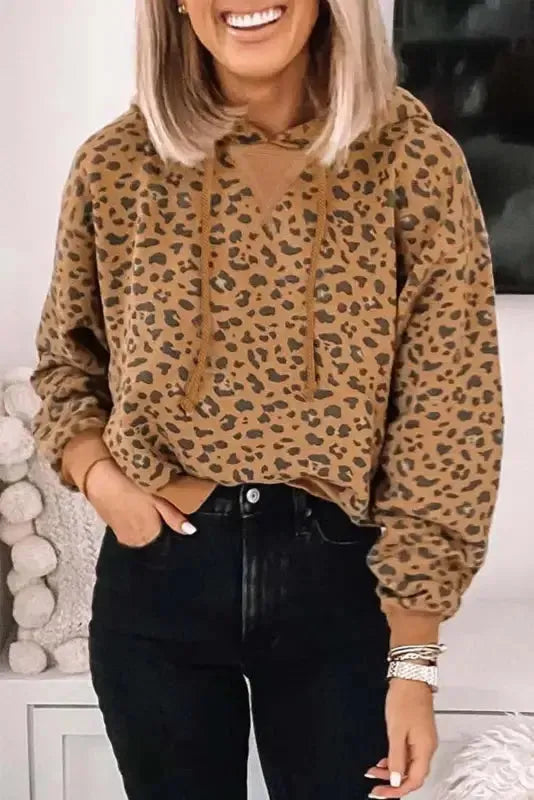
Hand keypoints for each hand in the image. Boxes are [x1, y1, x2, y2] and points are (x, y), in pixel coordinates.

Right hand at [85, 459, 195, 545]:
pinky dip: (132, 517)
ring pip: (141, 530)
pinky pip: (129, 527)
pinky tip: (130, 502)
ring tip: (141, 500)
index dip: (167, 517)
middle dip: (155, 520)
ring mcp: (123, 536)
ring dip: (143, 519)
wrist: (97, 477)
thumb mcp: (156, 497)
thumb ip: (173, 517)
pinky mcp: (112, 529)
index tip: (164, 503)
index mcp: (151, 534)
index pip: (167, 532)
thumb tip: (191, 531)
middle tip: (152, 499)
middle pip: (154, 534)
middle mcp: (137, 541)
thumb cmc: (130, 484)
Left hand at [365, 679, 437, 796]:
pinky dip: (396, 759)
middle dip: (393, 783)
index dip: (398, 790)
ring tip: (374, 771)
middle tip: (375, 786)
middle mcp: (427, 746)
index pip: (415, 780)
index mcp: (425, 748)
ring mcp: (424, 740)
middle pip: (412, 775)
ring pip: (409, 764)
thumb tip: (396, 779)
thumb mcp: (396, 730)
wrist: (410, 677)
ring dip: (392, 771)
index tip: (382, 793)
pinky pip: (408, 754)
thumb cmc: (404, 698)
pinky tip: (385, 760)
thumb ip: (396, 757)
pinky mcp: (418, 733)